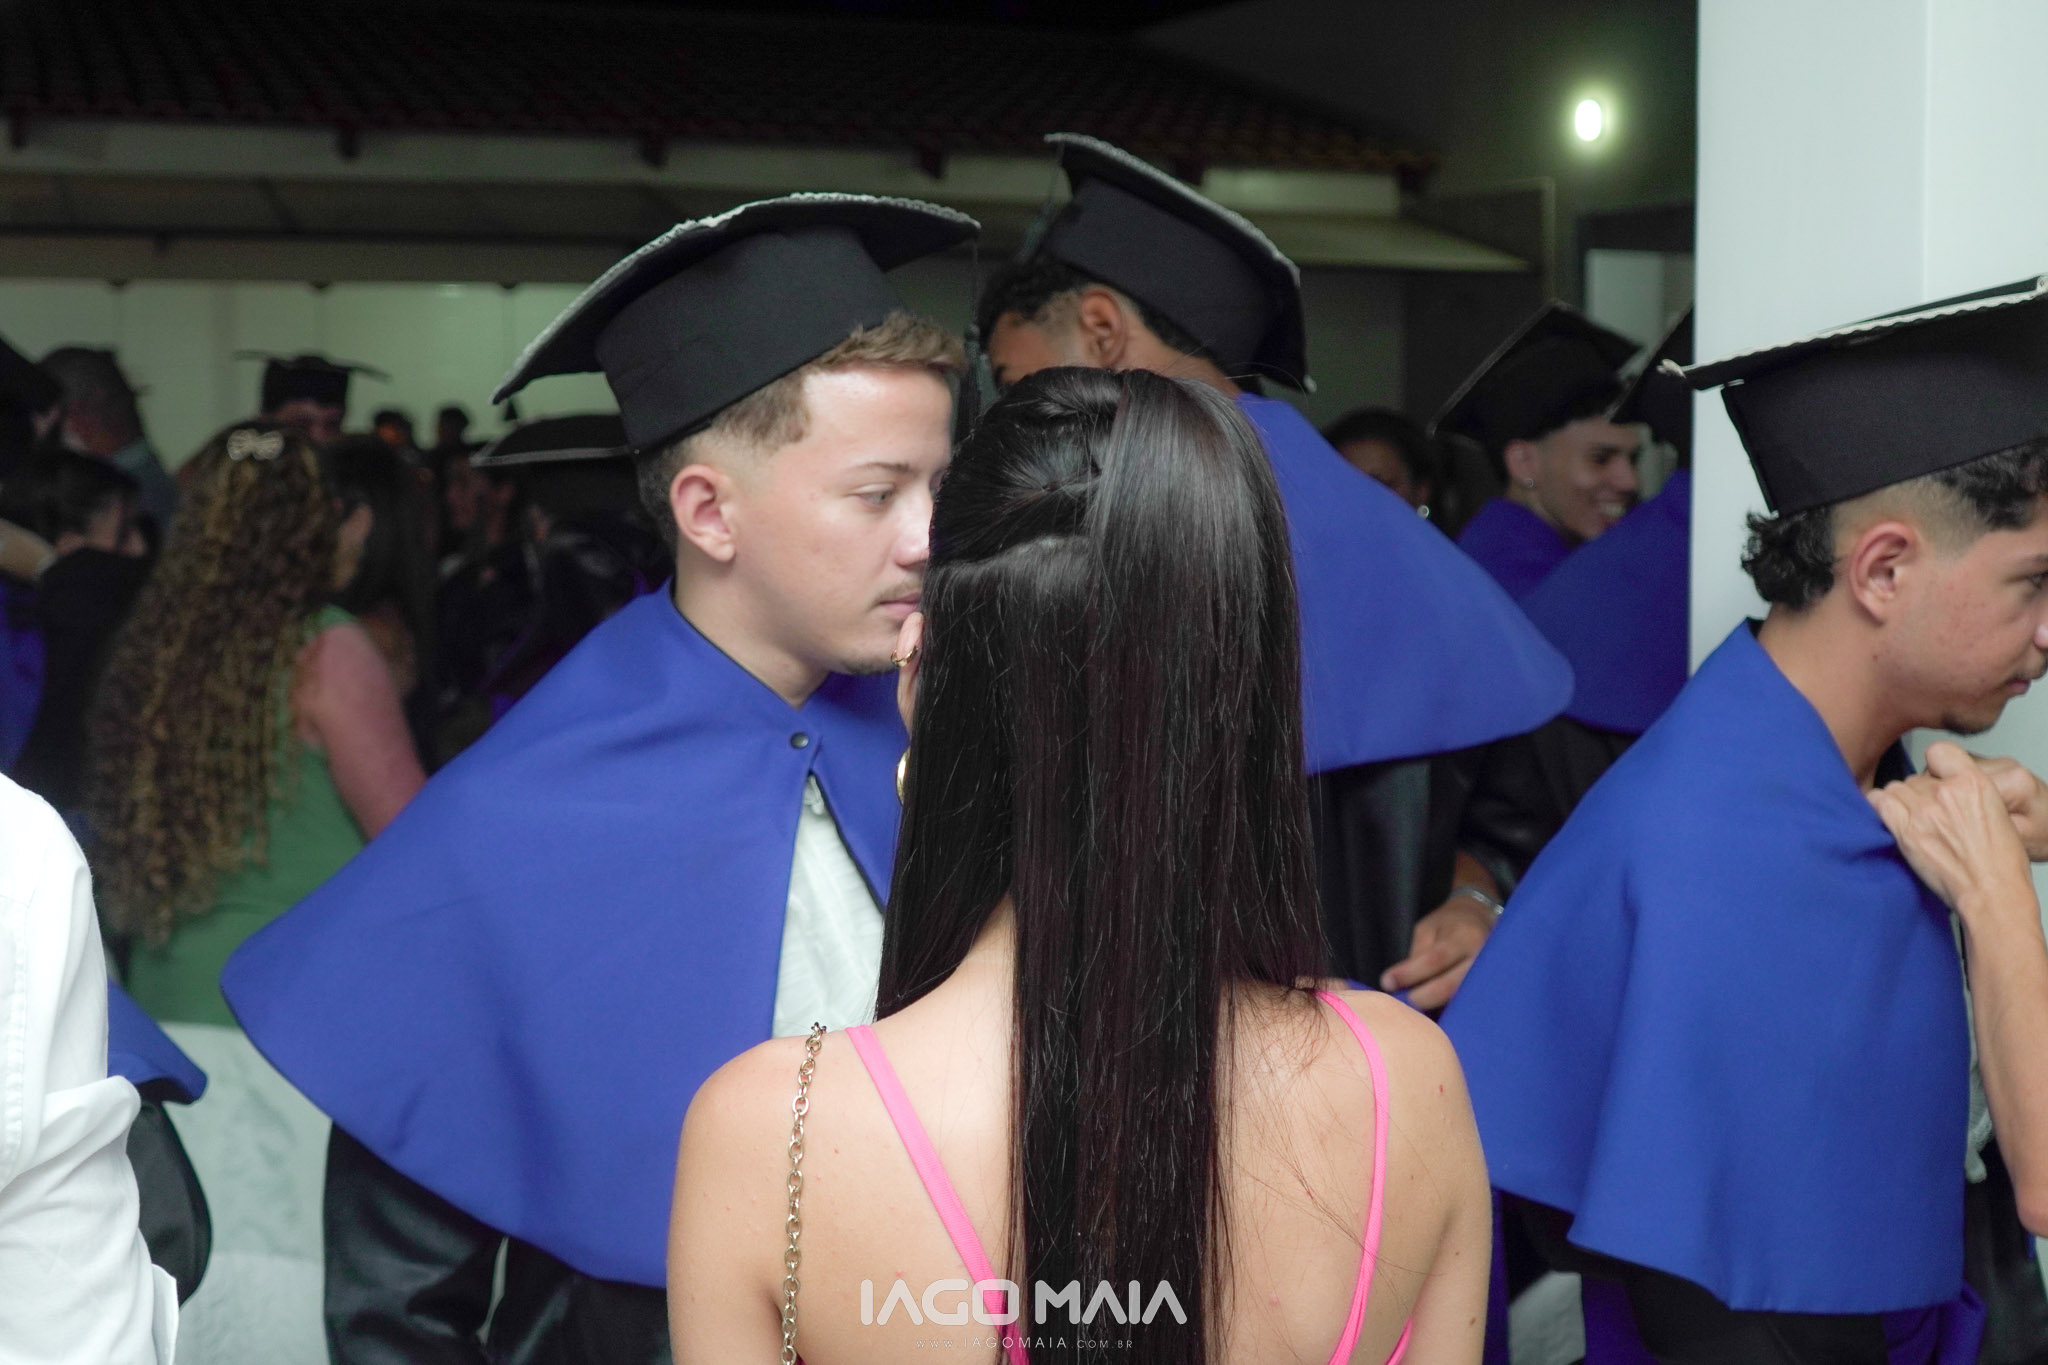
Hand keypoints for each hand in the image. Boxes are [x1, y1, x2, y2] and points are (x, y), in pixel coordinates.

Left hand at [1380, 893, 1496, 1010]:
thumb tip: (1401, 984)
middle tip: (1403, 1001)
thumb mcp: (1428, 929)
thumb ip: (1419, 954)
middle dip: (1422, 998)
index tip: (1387, 982)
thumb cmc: (1449, 925)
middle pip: (1450, 986)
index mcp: (1465, 937)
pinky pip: (1468, 1006)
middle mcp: (1483, 959)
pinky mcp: (1491, 991)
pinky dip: (1450, 1012)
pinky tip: (1435, 1015)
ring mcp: (1491, 977)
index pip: (1435, 959)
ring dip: (1436, 1009)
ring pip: (1460, 1001)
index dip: (1410, 974)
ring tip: (1417, 1012)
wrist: (1482, 922)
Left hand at [1869, 741, 2034, 925]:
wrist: (1991, 891)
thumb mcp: (1996, 811)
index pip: (1938, 752)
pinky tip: (1891, 819)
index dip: (1934, 766)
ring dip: (1900, 802)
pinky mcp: (1906, 831)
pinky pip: (1879, 803)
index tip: (1935, 778)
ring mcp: (1924, 811)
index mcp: (1974, 783)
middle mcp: (1947, 792)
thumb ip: (1966, 792)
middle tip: (1928, 814)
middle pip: (1914, 777)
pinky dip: (1881, 808)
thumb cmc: (1998, 861)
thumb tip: (1942, 785)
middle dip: (1918, 793)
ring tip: (1913, 821)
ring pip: (1896, 789)